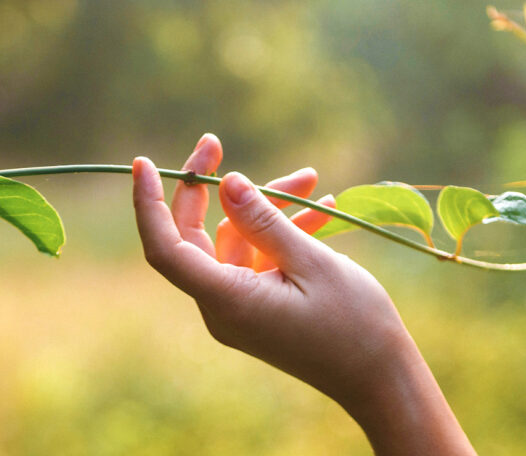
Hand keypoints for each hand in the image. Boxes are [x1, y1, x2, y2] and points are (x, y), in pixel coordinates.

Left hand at [131, 134, 474, 454]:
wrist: (381, 379)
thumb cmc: (354, 323)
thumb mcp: (312, 261)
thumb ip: (265, 221)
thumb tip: (227, 182)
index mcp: (226, 300)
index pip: (164, 248)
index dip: (148, 204)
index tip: (144, 162)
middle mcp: (221, 307)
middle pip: (191, 237)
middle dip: (207, 189)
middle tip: (215, 142)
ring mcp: (239, 309)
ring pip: (234, 242)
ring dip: (265, 208)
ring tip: (311, 179)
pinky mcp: (258, 308)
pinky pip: (256, 260)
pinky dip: (279, 234)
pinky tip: (320, 209)